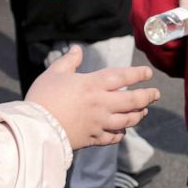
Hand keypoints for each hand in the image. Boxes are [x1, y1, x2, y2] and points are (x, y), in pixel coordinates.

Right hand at [26, 46, 159, 149]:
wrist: (31, 129)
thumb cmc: (41, 98)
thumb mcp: (53, 74)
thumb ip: (68, 61)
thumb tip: (77, 49)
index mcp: (93, 84)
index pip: (123, 76)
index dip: (138, 74)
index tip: (148, 73)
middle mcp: (101, 103)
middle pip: (133, 100)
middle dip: (148, 96)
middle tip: (156, 94)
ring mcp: (98, 122)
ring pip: (127, 120)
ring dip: (138, 115)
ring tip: (143, 112)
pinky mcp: (92, 138)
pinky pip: (112, 137)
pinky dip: (120, 134)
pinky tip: (122, 131)